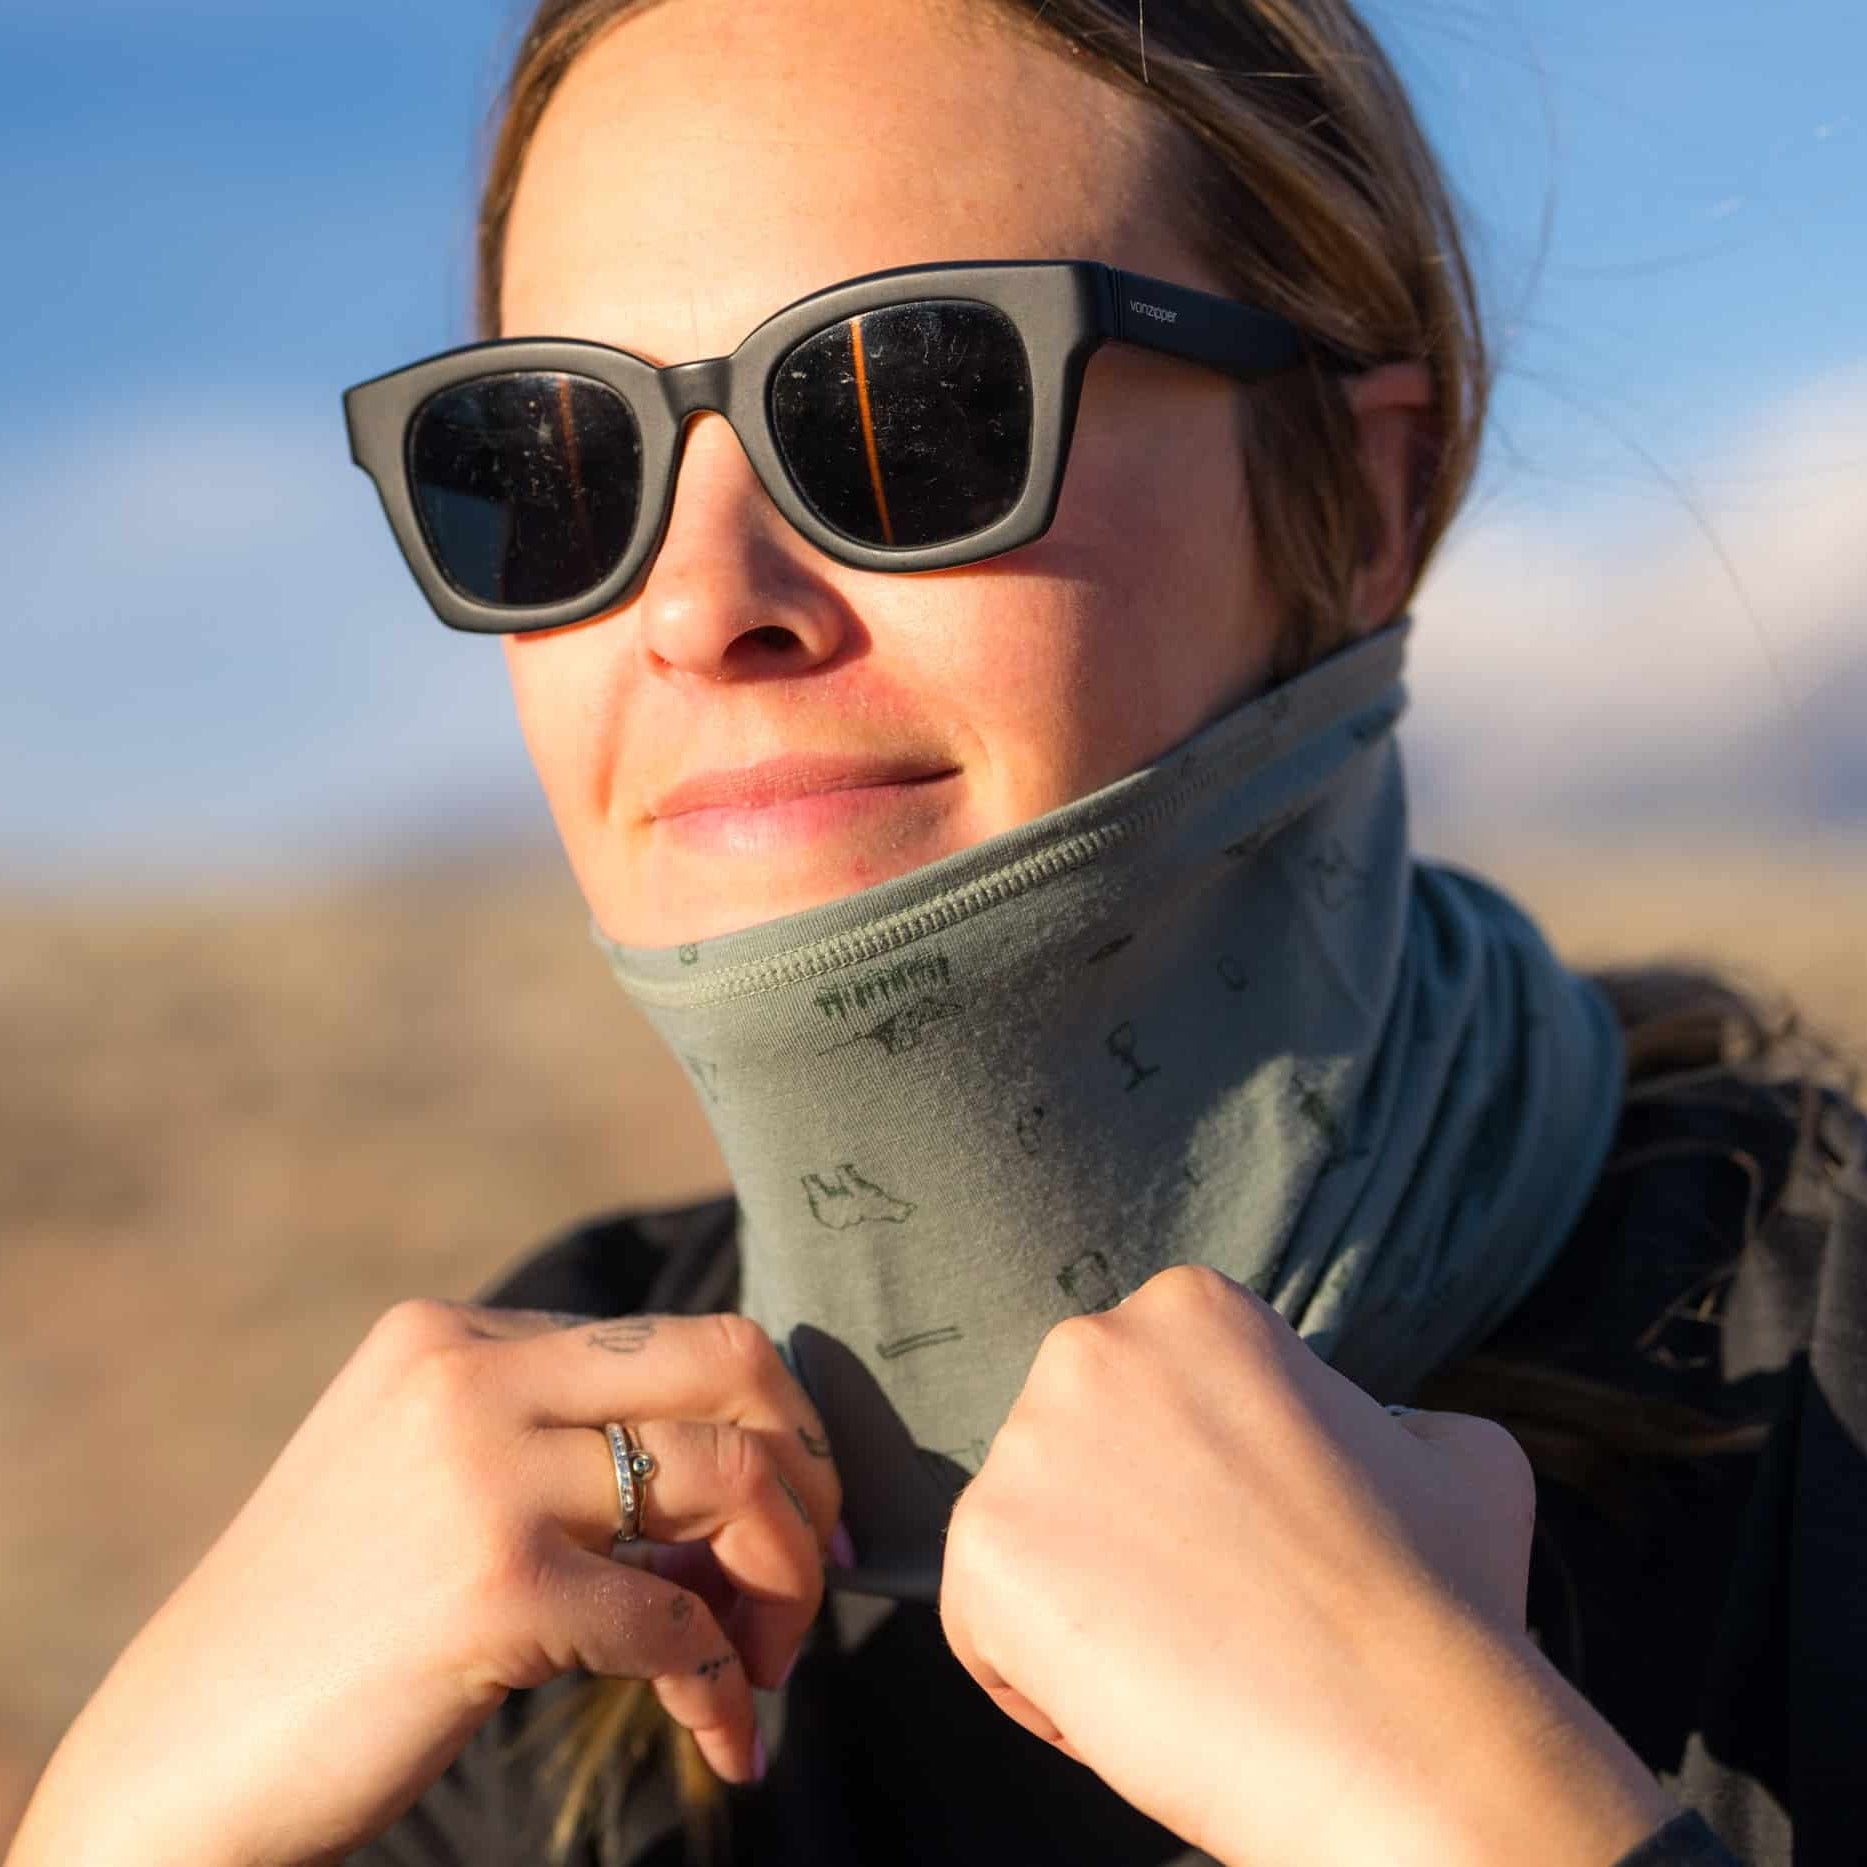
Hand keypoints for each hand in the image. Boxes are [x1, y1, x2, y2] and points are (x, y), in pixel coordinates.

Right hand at [9, 1302, 840, 1866]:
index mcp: (456, 1338)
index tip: (795, 1524)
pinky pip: (677, 1623)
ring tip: (764, 1668)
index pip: (680, 1340)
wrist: (179, 1761)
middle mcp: (468, 1374)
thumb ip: (562, 1452)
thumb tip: (750, 1485)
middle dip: (806, 1469)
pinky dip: (720, 1690)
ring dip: (781, 1584)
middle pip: (731, 1362)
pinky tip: (725, 1743)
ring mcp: (479, 1471)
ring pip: (729, 1477)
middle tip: (814, 1573)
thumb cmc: (327, 1634)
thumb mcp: (435, 1488)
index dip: (766, 1432)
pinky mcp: (493, 1584)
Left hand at [938, 1266, 1677, 1866]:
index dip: (1200, 1488)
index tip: (1253, 1550)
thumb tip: (1379, 1435)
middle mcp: (1091, 1352)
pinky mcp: (980, 1555)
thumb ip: (1387, 1418)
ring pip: (1035, 1540)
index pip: (1154, 1400)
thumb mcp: (1456, 1453)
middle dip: (1131, 1531)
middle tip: (1215, 1609)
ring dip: (1090, 1606)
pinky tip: (1136, 1703)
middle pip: (1081, 1457)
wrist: (1407, 1740)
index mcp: (1192, 1308)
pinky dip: (1044, 1680)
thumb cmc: (1442, 1599)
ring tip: (1187, 1663)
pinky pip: (987, 1624)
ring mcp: (1025, 1450)